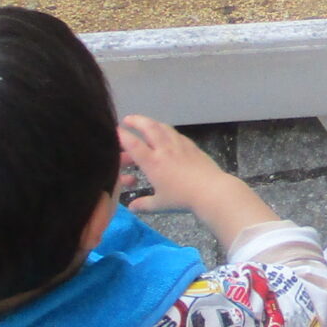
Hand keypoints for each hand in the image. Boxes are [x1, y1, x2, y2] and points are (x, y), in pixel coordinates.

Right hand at [118, 116, 234, 210]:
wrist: (211, 191)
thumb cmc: (182, 198)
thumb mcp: (159, 204)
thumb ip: (144, 204)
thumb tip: (132, 207)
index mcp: (152, 162)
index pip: (133, 144)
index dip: (122, 135)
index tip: (115, 130)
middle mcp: (164, 149)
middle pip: (148, 127)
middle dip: (136, 120)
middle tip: (128, 119)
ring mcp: (179, 145)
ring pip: (163, 127)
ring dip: (152, 122)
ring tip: (147, 124)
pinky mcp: (192, 146)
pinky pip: (176, 133)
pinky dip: (167, 130)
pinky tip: (168, 134)